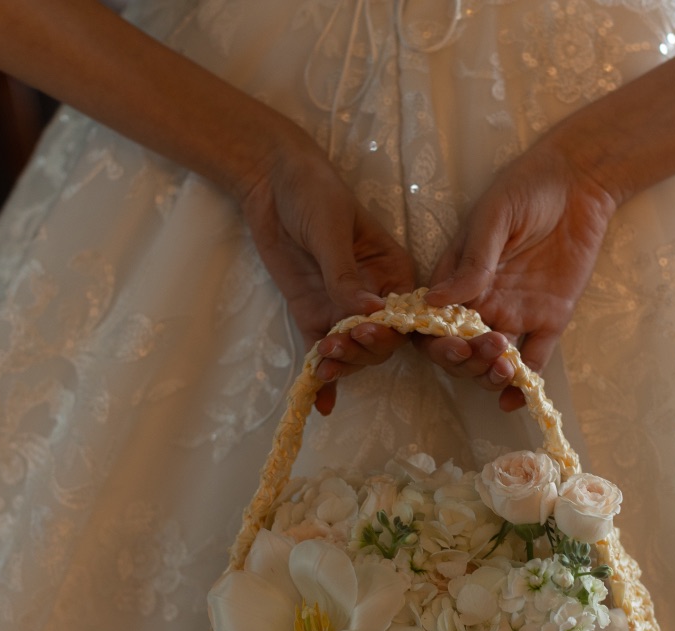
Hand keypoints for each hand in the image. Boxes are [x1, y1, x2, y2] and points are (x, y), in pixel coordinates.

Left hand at [240, 126, 414, 412]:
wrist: (269, 181)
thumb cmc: (312, 192)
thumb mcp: (331, 230)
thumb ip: (345, 276)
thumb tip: (371, 315)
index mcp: (393, 272)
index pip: (405, 314)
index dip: (393, 331)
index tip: (370, 332)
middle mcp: (374, 297)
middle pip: (381, 341)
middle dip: (364, 350)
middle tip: (341, 345)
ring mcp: (341, 309)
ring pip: (353, 352)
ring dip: (343, 365)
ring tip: (325, 365)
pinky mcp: (313, 316)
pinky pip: (320, 351)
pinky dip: (322, 378)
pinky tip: (320, 404)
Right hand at [421, 137, 616, 409]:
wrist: (581, 181)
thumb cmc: (527, 187)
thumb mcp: (494, 216)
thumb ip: (472, 262)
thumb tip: (434, 302)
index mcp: (457, 279)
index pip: (433, 323)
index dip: (434, 341)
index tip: (449, 344)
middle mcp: (482, 303)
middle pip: (462, 350)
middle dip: (466, 362)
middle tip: (484, 351)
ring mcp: (515, 314)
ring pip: (493, 360)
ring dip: (491, 374)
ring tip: (503, 368)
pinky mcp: (550, 319)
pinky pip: (535, 360)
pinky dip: (524, 384)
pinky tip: (516, 399)